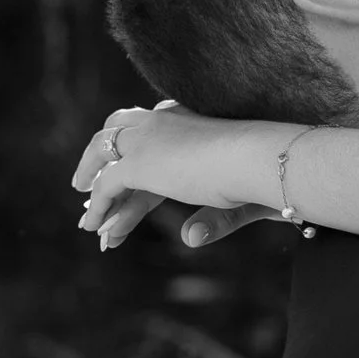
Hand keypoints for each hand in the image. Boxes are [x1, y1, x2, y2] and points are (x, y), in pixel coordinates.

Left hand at [73, 105, 273, 249]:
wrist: (267, 161)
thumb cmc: (269, 176)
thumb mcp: (237, 198)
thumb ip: (213, 217)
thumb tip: (189, 237)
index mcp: (191, 120)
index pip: (155, 141)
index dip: (141, 167)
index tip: (132, 188)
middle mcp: (165, 121)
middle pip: (121, 138)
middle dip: (104, 162)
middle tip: (89, 188)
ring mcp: (150, 139)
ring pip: (107, 159)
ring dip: (96, 190)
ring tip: (89, 220)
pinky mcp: (140, 163)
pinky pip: (107, 185)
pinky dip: (98, 207)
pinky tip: (95, 226)